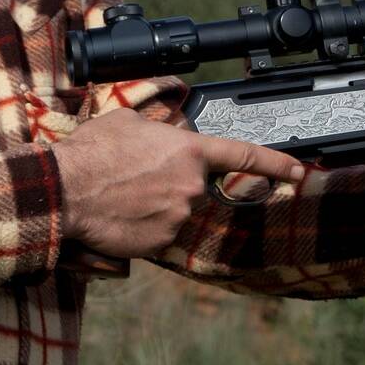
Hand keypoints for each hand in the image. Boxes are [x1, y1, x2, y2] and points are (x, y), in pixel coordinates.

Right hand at [51, 109, 306, 258]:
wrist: (64, 191)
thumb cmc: (93, 153)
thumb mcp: (129, 120)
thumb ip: (158, 126)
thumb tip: (164, 128)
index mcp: (190, 152)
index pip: (244, 155)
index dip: (277, 163)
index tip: (299, 171)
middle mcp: (192, 186)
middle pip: (193, 186)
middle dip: (171, 182)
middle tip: (136, 176)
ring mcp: (178, 217)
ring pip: (175, 210)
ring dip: (155, 204)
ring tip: (121, 193)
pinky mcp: (160, 243)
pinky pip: (159, 233)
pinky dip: (143, 226)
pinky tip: (120, 215)